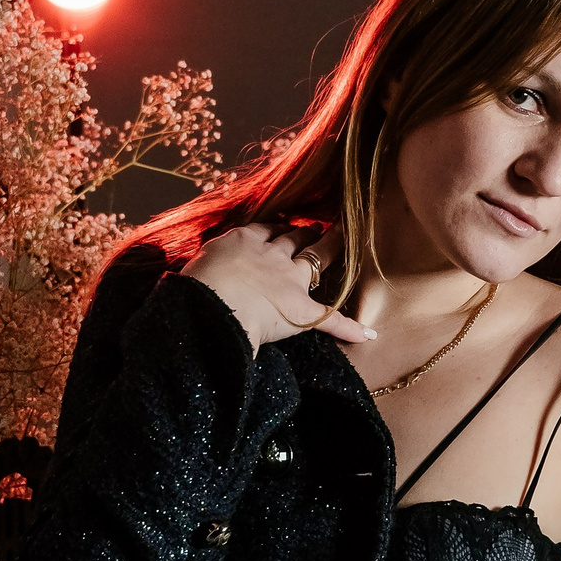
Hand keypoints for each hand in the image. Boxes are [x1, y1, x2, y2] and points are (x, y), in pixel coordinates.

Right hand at [184, 223, 376, 353]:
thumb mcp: (196, 266)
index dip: (276, 228)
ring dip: (329, 248)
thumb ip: (208, 265)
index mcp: (243, 242)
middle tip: (315, 226)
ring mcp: (290, 279)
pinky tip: (366, 335)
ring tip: (339, 240)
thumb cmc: (194, 287)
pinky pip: (329, 318)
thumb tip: (199, 277)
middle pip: (294, 238)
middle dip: (305, 232)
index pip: (265, 230)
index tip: (282, 225)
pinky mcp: (302, 310)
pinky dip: (349, 328)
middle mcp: (271, 255)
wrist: (211, 304)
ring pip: (316, 258)